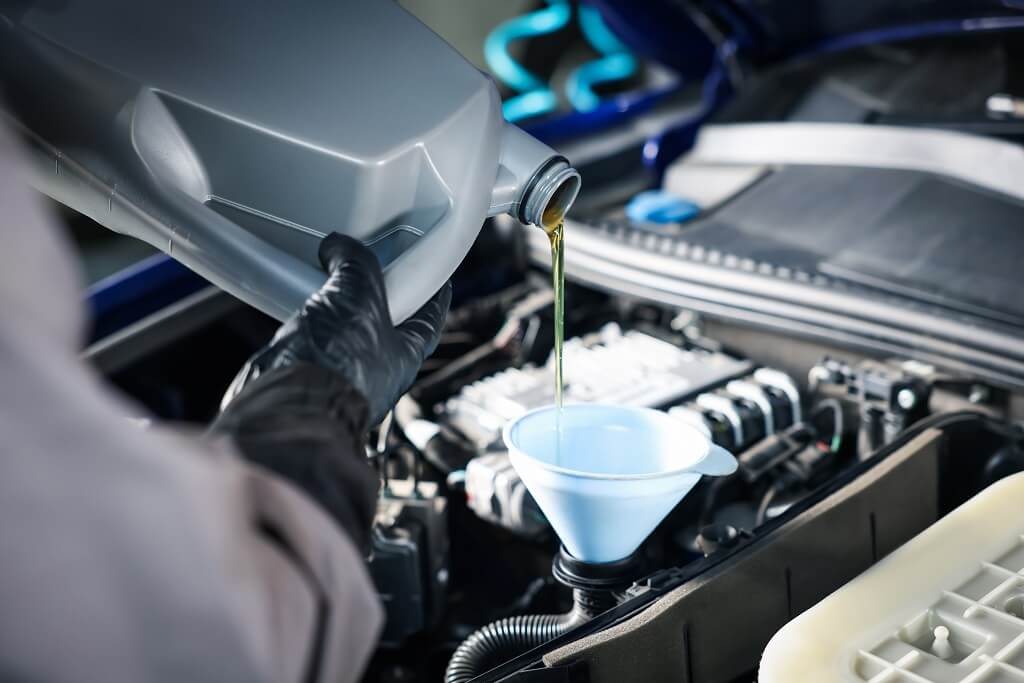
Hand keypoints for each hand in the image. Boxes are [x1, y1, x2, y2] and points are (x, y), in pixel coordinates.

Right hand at [222, 233, 450, 425]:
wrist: (285, 404)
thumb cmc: (335, 362)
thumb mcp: (358, 293)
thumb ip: (356, 262)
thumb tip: (340, 247)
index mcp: (404, 355)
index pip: (429, 319)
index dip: (434, 293)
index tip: (434, 276)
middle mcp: (375, 369)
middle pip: (381, 319)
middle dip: (370, 290)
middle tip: (358, 263)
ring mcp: (338, 373)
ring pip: (341, 328)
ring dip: (330, 303)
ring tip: (318, 277)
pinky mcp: (304, 374)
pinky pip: (309, 338)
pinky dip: (302, 319)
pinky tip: (291, 304)